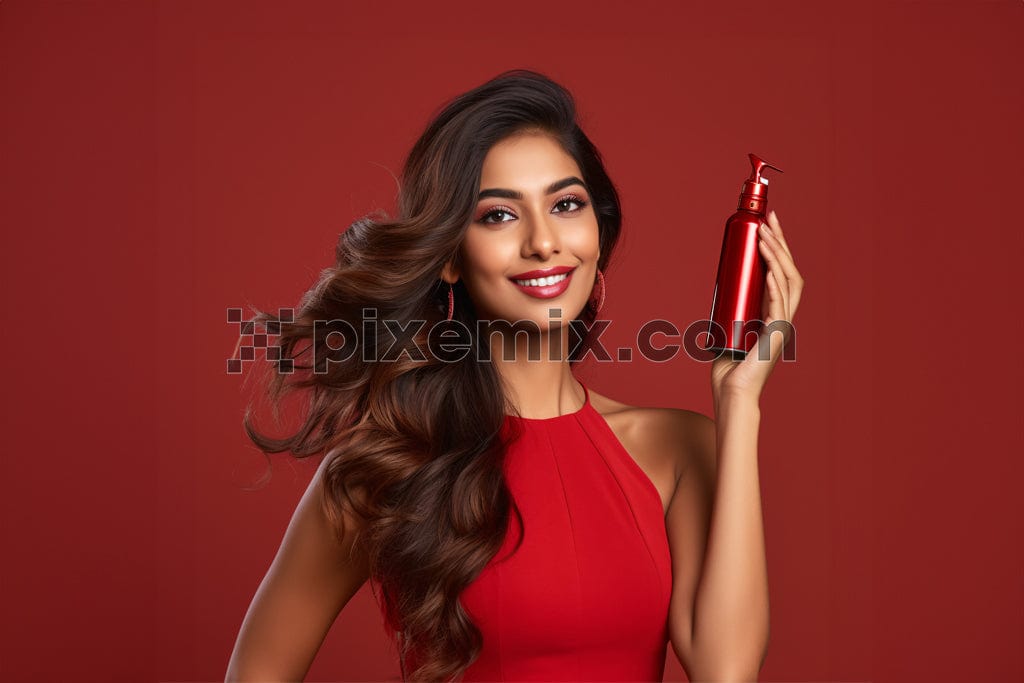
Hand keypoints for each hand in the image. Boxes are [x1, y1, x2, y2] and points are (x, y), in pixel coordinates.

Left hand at [711, 210, 803, 402]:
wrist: (731, 394)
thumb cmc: (727, 369)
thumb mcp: (727, 330)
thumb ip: (728, 312)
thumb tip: (716, 291)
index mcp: (774, 313)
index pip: (782, 273)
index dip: (778, 247)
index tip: (767, 224)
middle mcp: (783, 316)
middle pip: (790, 270)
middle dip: (781, 241)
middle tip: (769, 217)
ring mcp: (782, 325)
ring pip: (788, 281)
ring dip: (776, 254)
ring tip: (764, 233)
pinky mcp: (775, 334)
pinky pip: (779, 301)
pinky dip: (775, 280)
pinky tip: (768, 262)